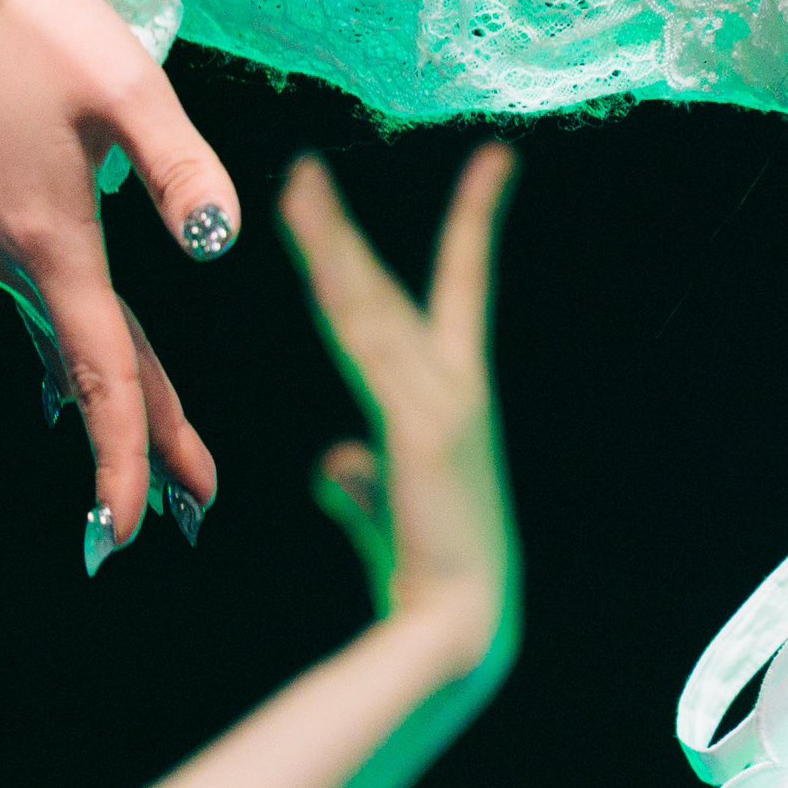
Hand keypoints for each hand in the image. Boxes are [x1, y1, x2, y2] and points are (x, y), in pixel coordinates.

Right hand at [0, 0, 242, 560]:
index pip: (103, 368)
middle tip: (199, 512)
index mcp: (47, 238)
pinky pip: (51, 305)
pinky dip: (85, 351)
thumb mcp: (129, 85)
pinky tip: (89, 382)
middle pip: (95, 367)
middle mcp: (9, 254)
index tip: (140, 524)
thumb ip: (180, 169)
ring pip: (74, 338)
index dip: (127, 450)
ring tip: (168, 468)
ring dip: (121, 400)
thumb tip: (221, 247)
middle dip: (146, 440)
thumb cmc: (36, 17)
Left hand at [281, 147, 518, 679]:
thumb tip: (334, 459)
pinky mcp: (417, 421)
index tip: (491, 164)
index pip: (460, 292)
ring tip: (296, 189)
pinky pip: (364, 341)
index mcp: (456, 399)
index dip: (472, 225)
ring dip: (327, 242)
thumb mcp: (388, 515)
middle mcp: (455, 384)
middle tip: (307, 170)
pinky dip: (340, 290)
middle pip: (388, 288)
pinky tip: (315, 254)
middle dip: (344, 228)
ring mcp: (439, 398)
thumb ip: (360, 480)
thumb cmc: (430, 580)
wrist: (458, 623)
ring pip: (366, 304)